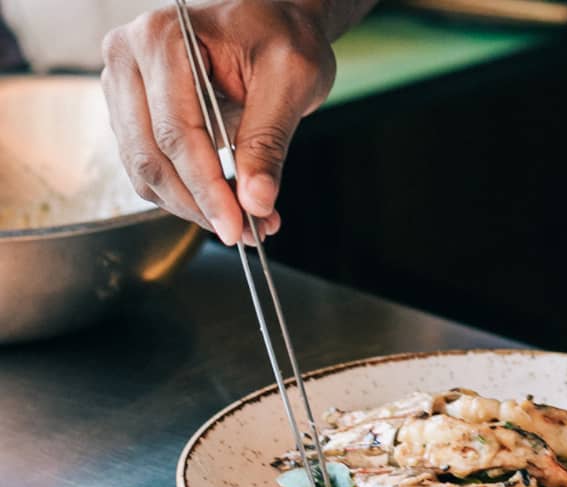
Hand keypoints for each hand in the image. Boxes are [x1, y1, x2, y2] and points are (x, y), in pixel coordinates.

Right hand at [100, 1, 336, 245]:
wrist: (273, 20)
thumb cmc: (282, 35)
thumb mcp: (291, 80)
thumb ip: (269, 140)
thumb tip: (257, 201)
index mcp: (164, 38)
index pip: (176, 131)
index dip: (207, 188)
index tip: (239, 226)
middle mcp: (128, 57)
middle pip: (150, 154)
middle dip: (199, 204)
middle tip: (246, 234)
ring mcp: (123, 83)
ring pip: (144, 167)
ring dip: (192, 205)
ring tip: (247, 223)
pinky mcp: (132, 109)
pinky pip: (149, 164)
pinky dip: (186, 192)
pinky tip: (226, 203)